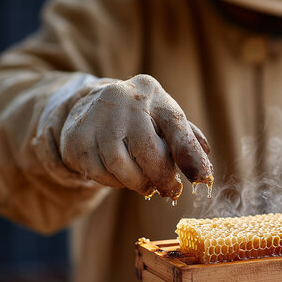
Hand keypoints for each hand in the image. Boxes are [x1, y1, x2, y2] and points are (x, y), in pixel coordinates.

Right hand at [34, 74, 211, 198]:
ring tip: (146, 184)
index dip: (190, 155)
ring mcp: (95, 118)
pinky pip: (100, 174)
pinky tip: (122, 176)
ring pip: (121, 167)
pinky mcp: (76, 139)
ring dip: (138, 183)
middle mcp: (121, 98)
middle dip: (162, 178)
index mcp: (150, 91)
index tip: (202, 179)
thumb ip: (187, 140)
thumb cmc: (141, 117)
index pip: (175, 125)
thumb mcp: (165, 118)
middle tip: (170, 190)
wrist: (90, 106)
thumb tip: (205, 172)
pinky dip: (116, 182)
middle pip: (147, 152)